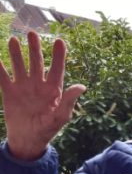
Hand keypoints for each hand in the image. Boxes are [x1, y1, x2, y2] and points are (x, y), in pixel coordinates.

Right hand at [0, 31, 85, 160]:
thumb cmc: (48, 130)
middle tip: (31, 33)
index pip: (57, 69)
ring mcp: (23, 88)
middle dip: (35, 48)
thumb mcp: (60, 116)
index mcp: (54, 90)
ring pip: (20, 66)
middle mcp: (38, 85)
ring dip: (16, 54)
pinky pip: (3, 77)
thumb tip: (81, 86)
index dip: (59, 55)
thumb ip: (68, 100)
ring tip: (13, 40)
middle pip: (37, 62)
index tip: (60, 41)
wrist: (28, 141)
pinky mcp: (9, 93)